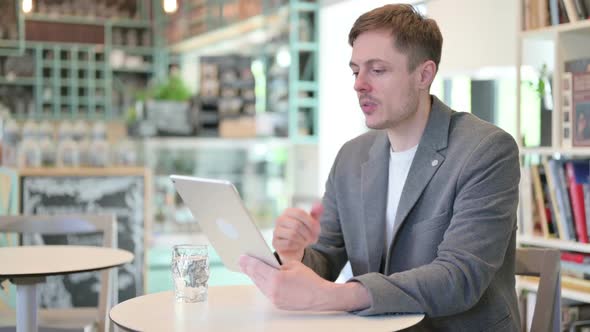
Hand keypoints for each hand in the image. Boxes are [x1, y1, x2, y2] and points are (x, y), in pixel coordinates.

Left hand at [239, 255, 369, 310]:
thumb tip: (267, 265)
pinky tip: (259, 278)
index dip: (248, 261)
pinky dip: (262, 284)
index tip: (241, 257)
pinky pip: (266, 291)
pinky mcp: (277, 304)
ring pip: (259, 285)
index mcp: (276, 278)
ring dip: (254, 276)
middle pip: (256, 277)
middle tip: (241, 261)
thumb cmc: (309, 279)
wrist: (321, 296)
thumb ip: (278, 265)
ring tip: (248, 269)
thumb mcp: (293, 265)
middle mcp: (273, 291)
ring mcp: (275, 299)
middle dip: (248, 268)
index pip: (257, 267)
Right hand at [272, 206, 320, 262]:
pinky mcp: (275, 242)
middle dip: (308, 234)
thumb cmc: (303, 233)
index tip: (317, 230)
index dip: (311, 222)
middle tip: (313, 239)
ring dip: (303, 240)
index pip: (300, 213)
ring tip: (305, 242)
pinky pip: (288, 243)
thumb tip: (319, 206)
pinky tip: (298, 245)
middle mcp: (280, 219)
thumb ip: (315, 214)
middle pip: (297, 225)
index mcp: (288, 212)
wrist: (294, 248)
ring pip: (293, 235)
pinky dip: (297, 246)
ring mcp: (276, 231)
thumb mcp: (311, 223)